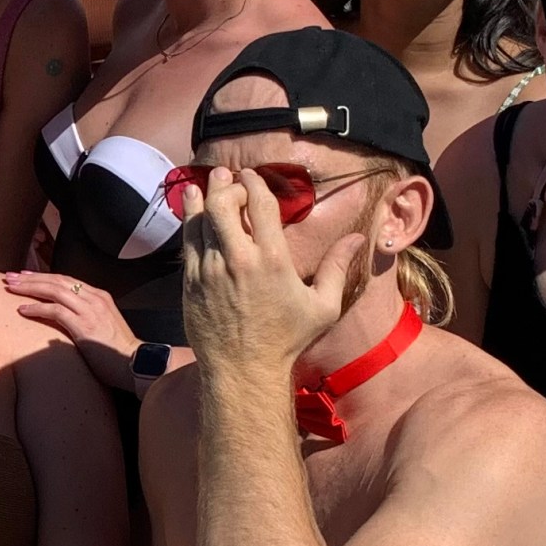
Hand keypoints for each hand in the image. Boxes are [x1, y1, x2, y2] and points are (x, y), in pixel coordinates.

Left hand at [3, 270, 135, 387]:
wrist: (136, 364)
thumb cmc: (118, 352)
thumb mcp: (102, 326)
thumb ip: (85, 317)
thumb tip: (64, 319)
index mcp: (99, 296)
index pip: (66, 280)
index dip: (44, 276)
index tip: (25, 276)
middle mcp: (94, 298)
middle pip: (57, 280)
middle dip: (32, 277)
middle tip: (10, 276)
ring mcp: (90, 310)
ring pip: (54, 290)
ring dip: (30, 288)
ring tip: (11, 287)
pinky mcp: (85, 325)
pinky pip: (55, 311)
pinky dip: (37, 309)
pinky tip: (22, 310)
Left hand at [178, 167, 358, 383]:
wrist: (243, 370)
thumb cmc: (287, 340)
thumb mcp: (323, 307)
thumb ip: (338, 268)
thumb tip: (358, 238)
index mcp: (273, 261)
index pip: (260, 206)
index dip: (255, 184)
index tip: (253, 176)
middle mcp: (239, 261)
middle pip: (226, 204)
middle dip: (229, 185)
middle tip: (232, 179)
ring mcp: (210, 270)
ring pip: (202, 219)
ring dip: (206, 196)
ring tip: (212, 183)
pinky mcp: (190, 282)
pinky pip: (187, 240)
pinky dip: (189, 218)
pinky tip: (191, 203)